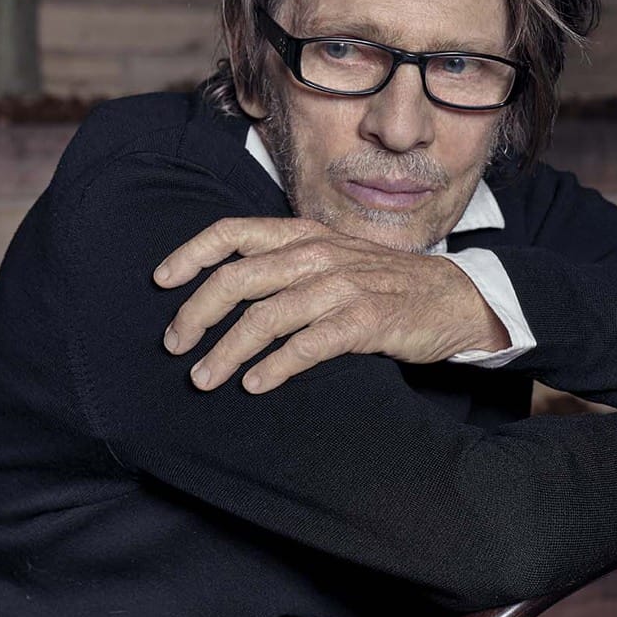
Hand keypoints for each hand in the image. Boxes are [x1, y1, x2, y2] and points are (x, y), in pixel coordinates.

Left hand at [153, 217, 509, 392]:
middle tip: (173, 345)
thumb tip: (218, 288)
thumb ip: (280, 265)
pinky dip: (275, 366)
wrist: (455, 298)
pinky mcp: (365, 322)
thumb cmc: (378, 282)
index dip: (191, 253)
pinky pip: (308, 345)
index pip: (232, 231)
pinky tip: (255, 385)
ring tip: (203, 378)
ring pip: (265, 317)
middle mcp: (316, 254)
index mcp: (300, 234)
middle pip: (236, 279)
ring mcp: (341, 287)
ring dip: (226, 351)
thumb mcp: (327, 257)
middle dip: (196, 314)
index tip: (161, 280)